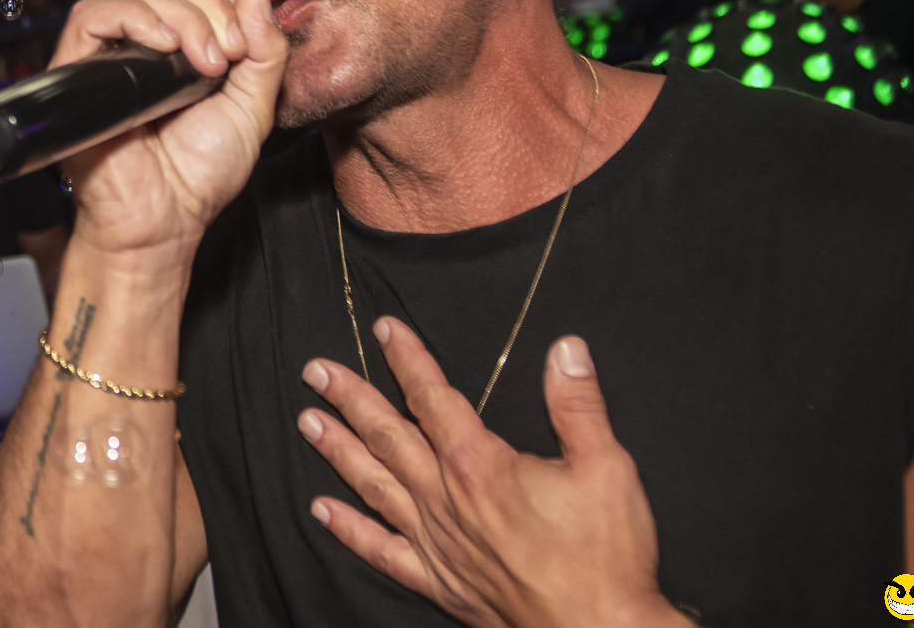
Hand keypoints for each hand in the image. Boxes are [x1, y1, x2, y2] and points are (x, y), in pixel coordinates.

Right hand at [49, 0, 288, 262]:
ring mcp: (113, 51)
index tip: (246, 37)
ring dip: (185, 16)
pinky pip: (94, 14)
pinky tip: (165, 47)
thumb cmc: (201, 172)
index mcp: (187, 43)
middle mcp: (148, 41)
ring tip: (206, 65)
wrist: (164, 218)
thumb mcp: (255, 106)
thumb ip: (267, 50)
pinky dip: (135, 18)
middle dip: (212, 8)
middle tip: (230, 55)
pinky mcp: (79, 66)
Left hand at [298, 318, 687, 627]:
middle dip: (351, 398)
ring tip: (308, 422)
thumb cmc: (603, 558)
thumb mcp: (605, 468)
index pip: (433, 398)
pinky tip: (323, 512)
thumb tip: (565, 351)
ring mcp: (436, 544)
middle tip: (317, 372)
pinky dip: (349, 530)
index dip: (408, 359)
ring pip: (375, 486)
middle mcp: (447, 501)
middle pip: (388, 436)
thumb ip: (578, 406)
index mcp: (481, 466)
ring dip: (339, 451)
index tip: (384, 331)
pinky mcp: (439, 582)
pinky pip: (381, 551)